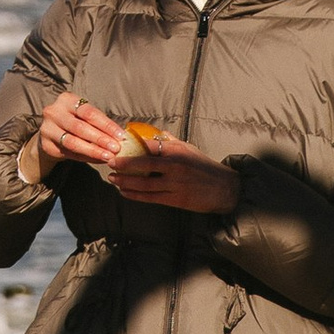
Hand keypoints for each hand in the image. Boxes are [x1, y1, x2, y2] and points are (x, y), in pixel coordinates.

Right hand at [20, 91, 131, 188]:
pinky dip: (85, 157)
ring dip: (93, 151)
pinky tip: (98, 159)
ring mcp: (47, 128)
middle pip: (80, 127)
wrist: (50, 133)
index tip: (120, 135)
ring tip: (108, 156)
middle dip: (100, 139)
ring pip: (73, 142)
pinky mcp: (46, 145)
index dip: (106, 125)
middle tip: (116, 148)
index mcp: (66, 99)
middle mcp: (54, 112)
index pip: (89, 112)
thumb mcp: (83, 116)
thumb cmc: (73, 121)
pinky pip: (69, 153)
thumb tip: (120, 137)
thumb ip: (98, 123)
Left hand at [109, 128, 240, 218]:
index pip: (150, 147)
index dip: (131, 148)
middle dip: (123, 165)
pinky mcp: (175, 200)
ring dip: (125, 182)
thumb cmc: (205, 167)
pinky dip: (135, 195)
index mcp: (177, 151)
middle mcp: (175, 166)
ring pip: (144, 183)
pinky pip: (150, 197)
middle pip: (143, 165)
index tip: (117, 147)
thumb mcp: (189, 149)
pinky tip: (124, 192)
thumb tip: (155, 133)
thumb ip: (171, 142)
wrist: (224, 188)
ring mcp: (175, 184)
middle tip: (109, 163)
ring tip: (113, 179)